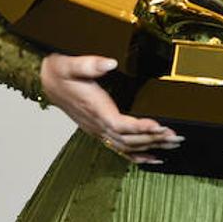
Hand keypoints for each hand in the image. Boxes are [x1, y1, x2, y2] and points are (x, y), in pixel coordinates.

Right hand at [40, 52, 182, 163]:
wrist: (46, 81)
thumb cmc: (60, 73)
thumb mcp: (71, 64)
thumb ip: (90, 64)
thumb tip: (110, 63)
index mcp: (95, 109)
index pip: (120, 124)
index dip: (140, 127)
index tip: (159, 125)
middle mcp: (97, 124)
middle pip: (129, 139)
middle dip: (154, 139)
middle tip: (176, 136)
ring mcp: (98, 130)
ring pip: (127, 146)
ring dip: (151, 147)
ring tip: (173, 145)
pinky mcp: (99, 130)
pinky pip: (120, 149)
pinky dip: (138, 156)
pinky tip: (153, 158)